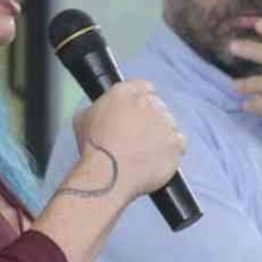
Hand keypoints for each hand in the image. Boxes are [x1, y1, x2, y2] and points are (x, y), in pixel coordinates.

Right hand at [71, 79, 184, 199]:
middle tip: (139, 137)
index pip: (142, 86)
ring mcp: (165, 122)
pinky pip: (179, 143)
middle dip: (151, 119)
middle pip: (157, 106)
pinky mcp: (176, 142)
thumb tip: (100, 111)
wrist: (108, 174)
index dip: (140, 101)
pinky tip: (157, 160)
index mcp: (125, 92)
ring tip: (146, 152)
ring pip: (169, 124)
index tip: (138, 113)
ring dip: (161, 135)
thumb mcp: (82, 119)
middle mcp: (148, 102)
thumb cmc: (93, 150)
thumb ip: (98, 108)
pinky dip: (171, 151)